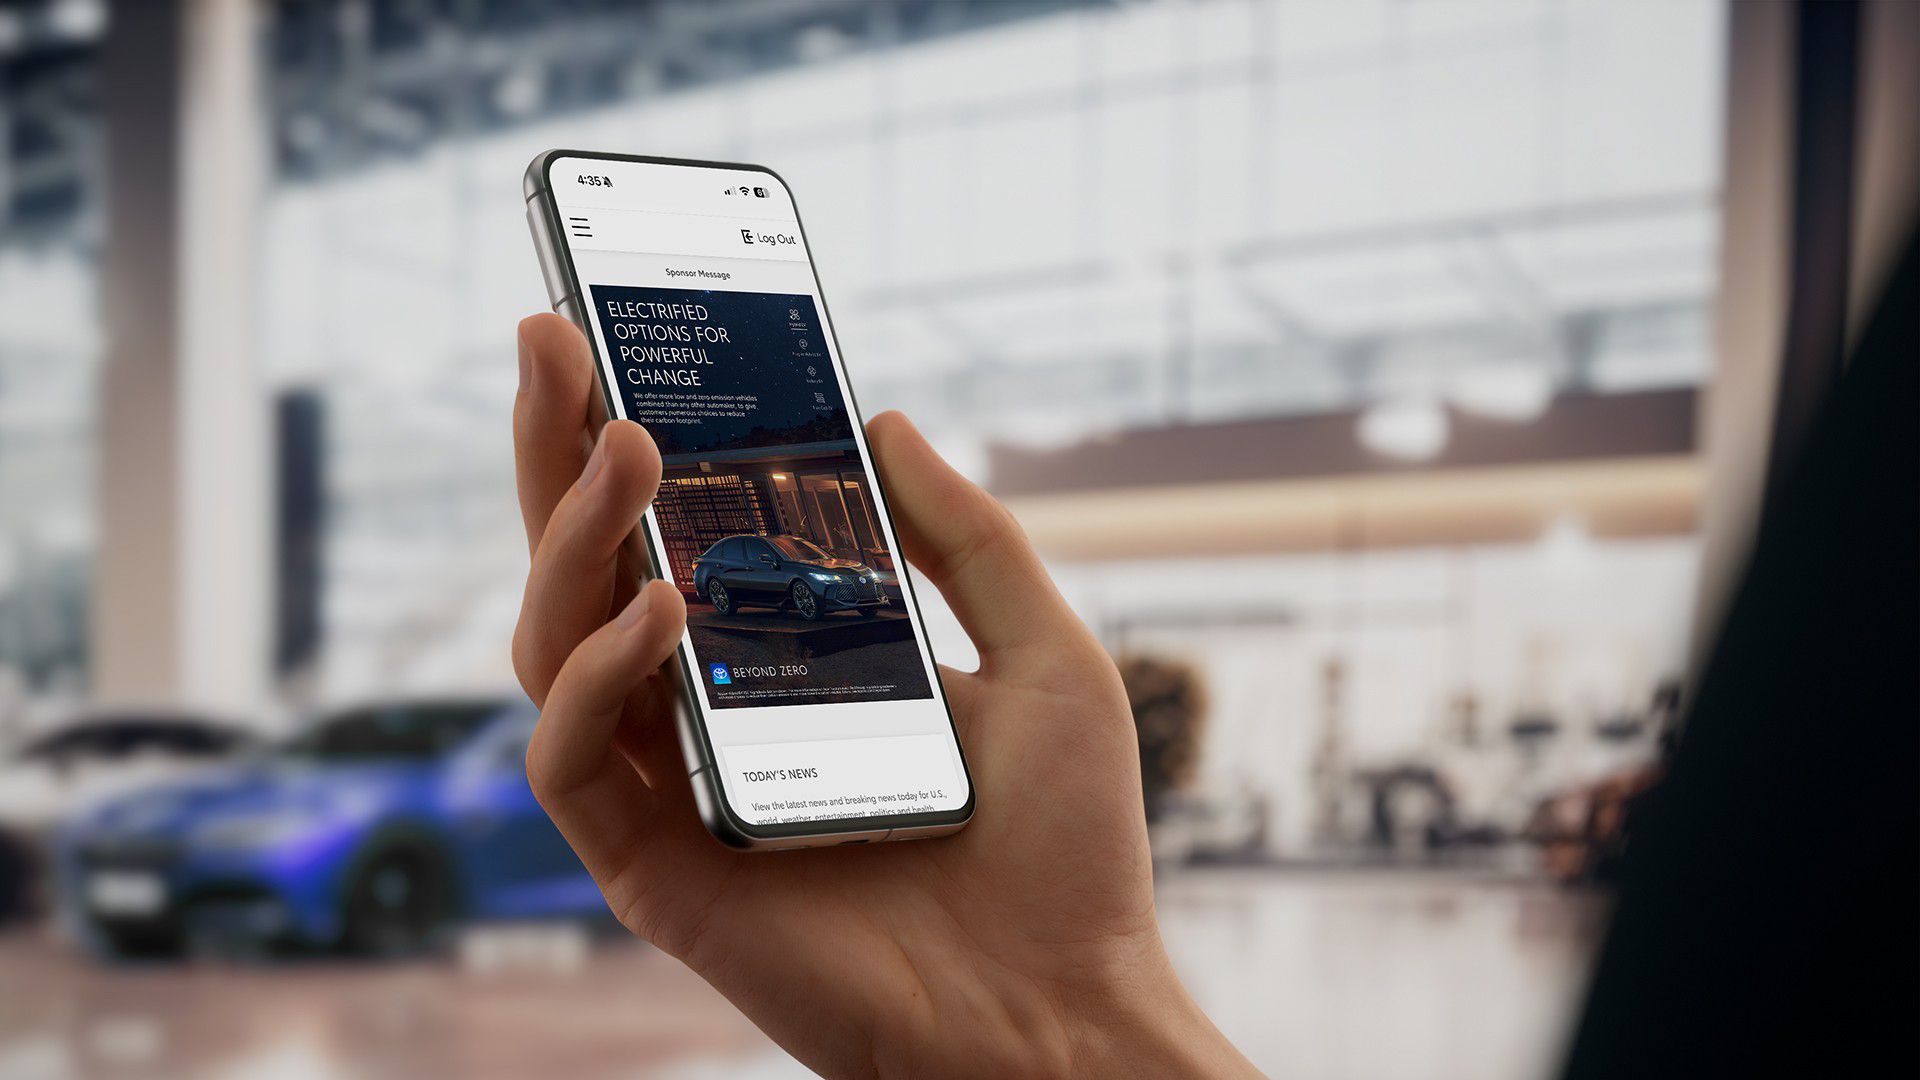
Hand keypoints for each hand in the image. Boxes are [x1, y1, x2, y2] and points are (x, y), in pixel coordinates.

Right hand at [511, 314, 1258, 1078]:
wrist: (1069, 1008)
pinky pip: (572, 762)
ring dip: (575, 537)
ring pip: (551, 648)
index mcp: (781, 666)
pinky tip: (656, 606)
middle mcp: (709, 719)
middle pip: (587, 571)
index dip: (628, 438)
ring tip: (629, 446)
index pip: (673, 535)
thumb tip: (883, 418)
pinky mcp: (655, 873)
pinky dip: (594, 677)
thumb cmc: (1063, 848)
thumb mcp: (1043, 654)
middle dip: (556, 452)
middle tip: (556, 341)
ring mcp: (675, 793)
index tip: (609, 333)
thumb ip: (965, 538)